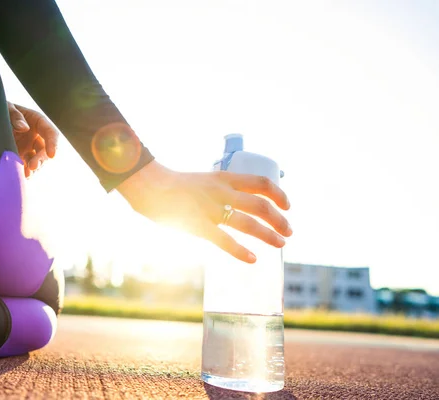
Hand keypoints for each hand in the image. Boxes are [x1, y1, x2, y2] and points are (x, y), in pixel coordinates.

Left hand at [7, 102, 58, 177]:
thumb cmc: (1, 109)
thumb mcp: (7, 107)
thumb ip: (15, 116)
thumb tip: (25, 128)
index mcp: (37, 122)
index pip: (51, 133)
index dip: (53, 144)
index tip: (52, 155)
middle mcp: (36, 136)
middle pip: (45, 150)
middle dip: (41, 160)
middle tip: (32, 167)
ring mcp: (28, 148)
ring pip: (36, 161)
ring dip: (33, 169)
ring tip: (25, 175)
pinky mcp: (20, 157)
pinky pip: (25, 167)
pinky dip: (24, 173)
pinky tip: (20, 177)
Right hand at [117, 161, 291, 262]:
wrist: (149, 187)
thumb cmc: (173, 186)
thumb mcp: (202, 181)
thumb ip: (217, 192)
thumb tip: (229, 207)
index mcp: (224, 178)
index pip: (261, 182)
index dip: (279, 194)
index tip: (288, 205)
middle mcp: (222, 192)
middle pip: (261, 205)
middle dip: (280, 219)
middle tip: (289, 231)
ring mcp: (211, 209)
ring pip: (249, 223)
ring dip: (269, 234)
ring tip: (281, 244)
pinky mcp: (199, 225)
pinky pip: (225, 241)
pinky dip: (241, 251)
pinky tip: (253, 259)